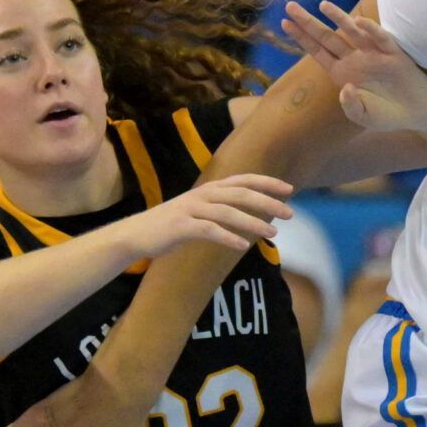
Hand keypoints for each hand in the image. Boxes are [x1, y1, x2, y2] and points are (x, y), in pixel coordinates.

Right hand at [122, 173, 293, 256]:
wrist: (136, 235)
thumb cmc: (172, 226)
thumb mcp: (199, 211)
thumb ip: (222, 208)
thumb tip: (252, 213)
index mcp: (208, 189)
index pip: (243, 180)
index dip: (267, 182)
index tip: (290, 189)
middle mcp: (201, 195)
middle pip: (240, 193)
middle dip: (267, 201)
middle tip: (290, 213)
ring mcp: (190, 210)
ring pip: (228, 212)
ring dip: (253, 222)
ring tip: (273, 233)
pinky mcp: (181, 226)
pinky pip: (209, 231)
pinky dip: (227, 237)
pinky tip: (242, 247)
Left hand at [280, 1, 426, 134]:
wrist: (416, 113)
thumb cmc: (386, 115)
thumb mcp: (363, 116)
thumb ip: (351, 106)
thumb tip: (346, 87)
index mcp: (343, 73)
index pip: (318, 51)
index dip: (301, 37)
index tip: (284, 23)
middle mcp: (355, 59)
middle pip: (327, 37)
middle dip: (308, 22)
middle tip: (289, 5)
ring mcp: (373, 54)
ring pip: (352, 32)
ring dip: (338, 18)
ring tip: (322, 5)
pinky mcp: (393, 54)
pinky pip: (380, 38)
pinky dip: (370, 29)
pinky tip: (358, 21)